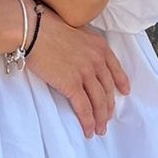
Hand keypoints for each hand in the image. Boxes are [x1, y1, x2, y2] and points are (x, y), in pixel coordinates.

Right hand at [23, 1, 131, 137]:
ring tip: (99, 129)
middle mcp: (96, 59)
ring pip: (99, 101)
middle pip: (108, 88)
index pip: (115, 68)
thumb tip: (78, 55)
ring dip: (100, 118)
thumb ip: (82, 44)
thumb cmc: (45, 26)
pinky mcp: (72, 84)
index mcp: (98, 46)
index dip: (121, 82)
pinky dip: (88, 121)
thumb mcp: (74, 30)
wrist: (32, 29)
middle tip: (108, 118)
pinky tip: (89, 130)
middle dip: (109, 107)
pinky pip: (84, 108)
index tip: (124, 91)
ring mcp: (85, 72)